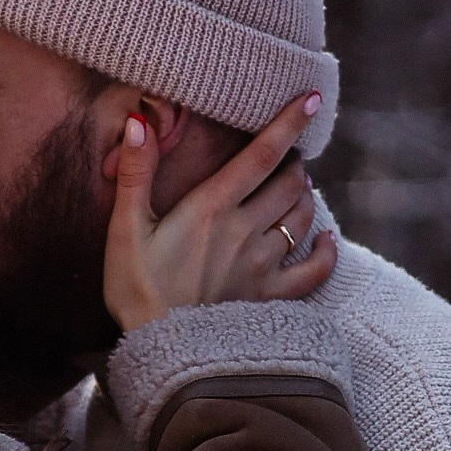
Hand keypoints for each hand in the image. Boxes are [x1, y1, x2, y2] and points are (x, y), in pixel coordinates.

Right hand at [102, 95, 336, 332]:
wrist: (160, 352)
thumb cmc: (136, 290)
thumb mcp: (124, 229)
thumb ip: (135, 173)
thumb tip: (140, 121)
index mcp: (211, 208)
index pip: (262, 154)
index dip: (289, 122)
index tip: (311, 98)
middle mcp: (245, 231)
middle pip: (290, 182)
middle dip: (293, 162)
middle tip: (285, 155)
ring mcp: (262, 266)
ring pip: (301, 217)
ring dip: (304, 196)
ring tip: (297, 186)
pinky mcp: (269, 298)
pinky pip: (313, 272)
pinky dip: (325, 252)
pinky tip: (326, 239)